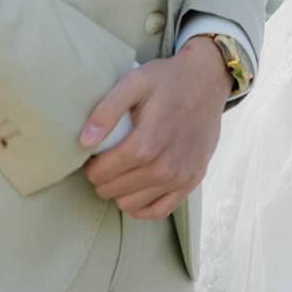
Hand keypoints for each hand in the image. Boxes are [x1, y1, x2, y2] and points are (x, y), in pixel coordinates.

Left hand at [79, 37, 231, 217]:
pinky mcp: (194, 179)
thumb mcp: (134, 82)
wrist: (207, 80)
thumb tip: (84, 142)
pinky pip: (160, 210)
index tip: (91, 154)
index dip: (89, 166)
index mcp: (145, 144)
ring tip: (120, 171)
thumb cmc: (167, 80)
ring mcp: (181, 176)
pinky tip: (136, 189)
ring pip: (132, 204)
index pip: (100, 173)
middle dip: (102, 178)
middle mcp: (164, 167)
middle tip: (105, 159)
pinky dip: (143, 206)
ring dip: (119, 191)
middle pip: (112, 190)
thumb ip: (106, 110)